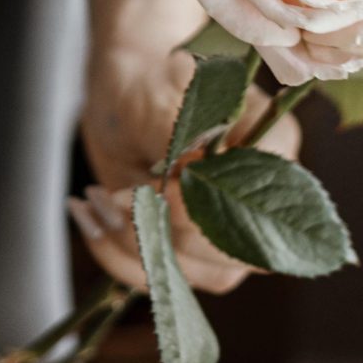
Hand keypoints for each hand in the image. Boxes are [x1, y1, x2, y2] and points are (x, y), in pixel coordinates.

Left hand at [72, 33, 301, 296]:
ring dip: (131, 243)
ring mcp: (226, 232)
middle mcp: (260, 200)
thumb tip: (185, 170)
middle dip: (162, 228)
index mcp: (273, 148)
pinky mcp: (189, 251)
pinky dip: (113, 255)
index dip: (204, 203)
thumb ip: (176, 131)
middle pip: (233, 253)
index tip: (151, 184)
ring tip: (97, 197)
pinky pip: (157, 279)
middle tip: (114, 194)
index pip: (262, 200)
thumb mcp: (156, 95)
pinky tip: (89, 216)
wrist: (123, 94)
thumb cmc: (148, 82)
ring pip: (192, 274)